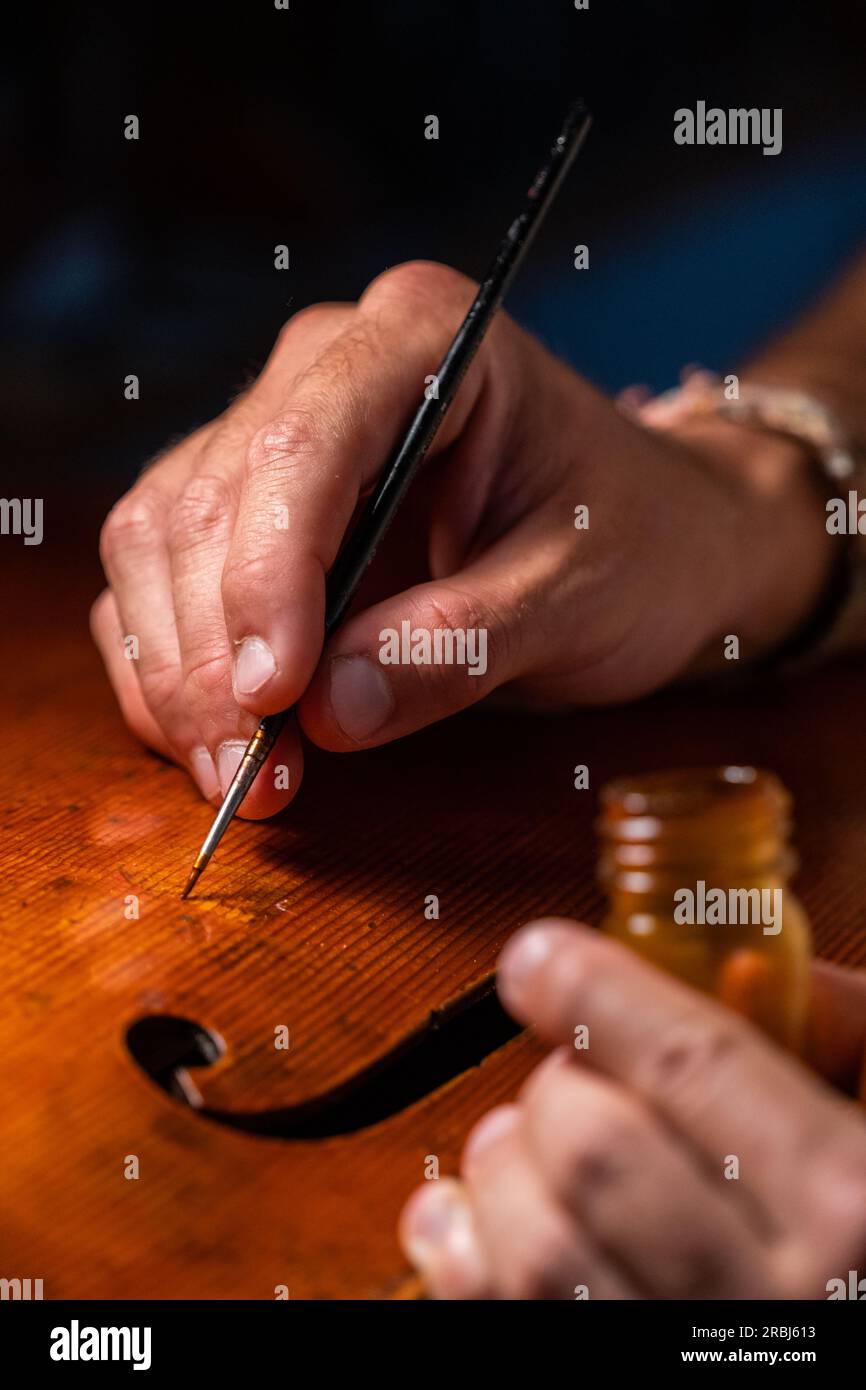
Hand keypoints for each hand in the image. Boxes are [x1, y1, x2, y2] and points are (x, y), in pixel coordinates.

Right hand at [91, 261, 833, 814]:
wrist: (656, 541)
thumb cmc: (638, 544)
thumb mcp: (579, 599)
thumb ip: (460, 645)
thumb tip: (326, 710)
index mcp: (425, 335)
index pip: (303, 443)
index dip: (269, 574)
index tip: (275, 695)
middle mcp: (327, 366)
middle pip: (210, 500)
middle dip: (214, 655)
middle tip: (253, 777)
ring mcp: (275, 433)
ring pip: (160, 542)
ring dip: (178, 676)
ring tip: (241, 778)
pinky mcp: (251, 511)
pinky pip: (162, 582)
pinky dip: (168, 671)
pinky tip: (213, 744)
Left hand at [399, 920, 865, 1298]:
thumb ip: (848, 1038)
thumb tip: (744, 965)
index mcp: (853, 1208)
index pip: (691, 1063)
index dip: (595, 993)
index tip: (538, 961)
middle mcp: (773, 1306)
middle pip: (595, 1149)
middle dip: (555, 1087)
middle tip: (568, 1077)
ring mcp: (687, 1370)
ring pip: (536, 1247)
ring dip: (501, 1169)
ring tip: (521, 1146)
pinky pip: (502, 1326)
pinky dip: (460, 1257)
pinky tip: (464, 1219)